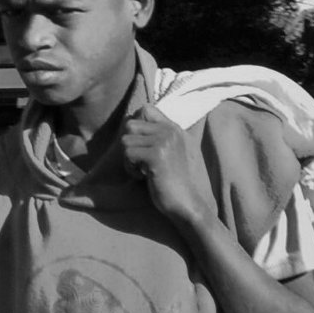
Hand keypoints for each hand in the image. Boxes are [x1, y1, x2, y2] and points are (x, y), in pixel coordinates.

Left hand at [120, 104, 212, 229]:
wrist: (188, 203)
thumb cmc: (176, 181)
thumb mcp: (173, 152)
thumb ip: (160, 136)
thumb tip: (130, 121)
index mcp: (175, 128)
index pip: (146, 109)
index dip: (137, 125)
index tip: (141, 145)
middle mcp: (170, 131)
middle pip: (130, 125)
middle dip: (130, 145)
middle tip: (142, 162)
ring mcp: (164, 142)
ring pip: (125, 140)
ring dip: (129, 159)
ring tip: (144, 171)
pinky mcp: (156, 156)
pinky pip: (128, 154)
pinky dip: (131, 169)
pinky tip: (144, 177)